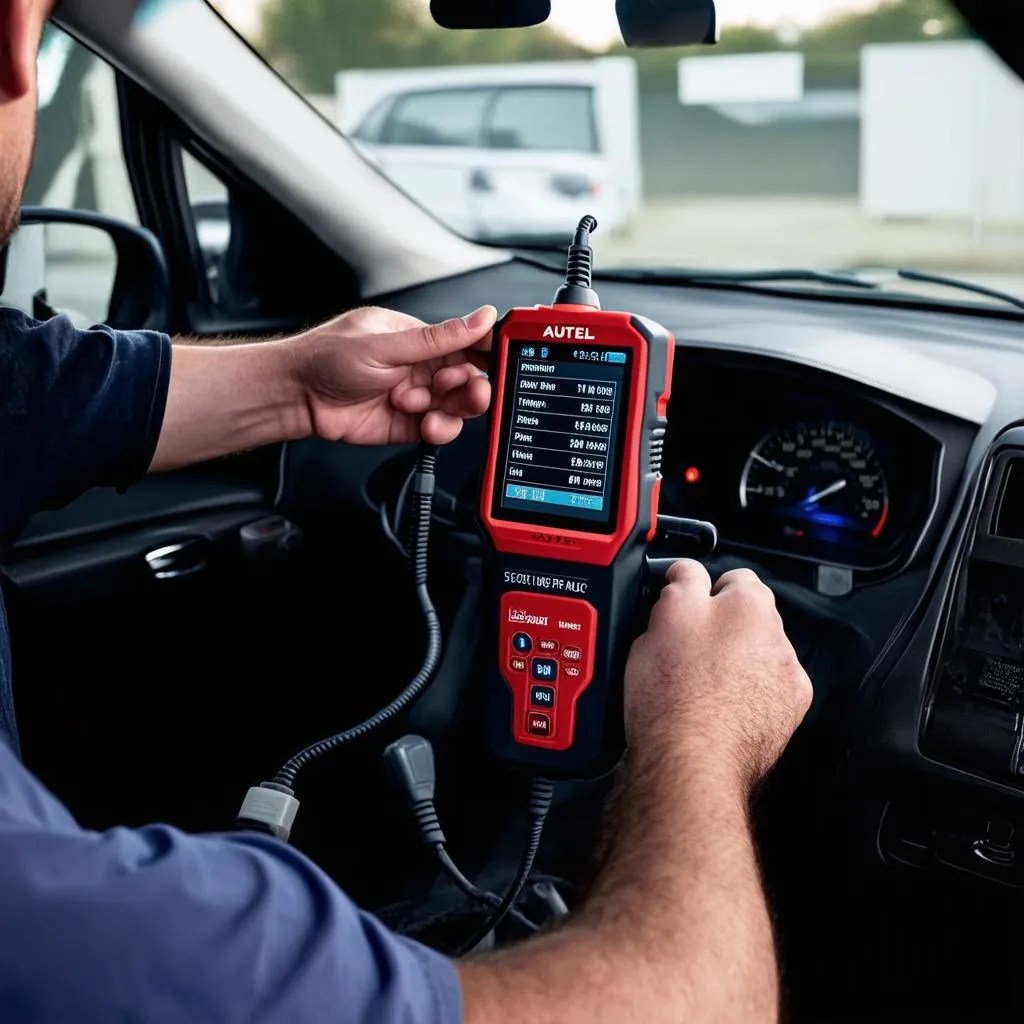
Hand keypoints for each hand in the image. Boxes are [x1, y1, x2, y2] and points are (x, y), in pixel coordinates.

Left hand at [294, 305, 496, 444]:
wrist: (295, 397)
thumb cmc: (326, 358)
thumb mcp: (387, 344)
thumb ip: (438, 337)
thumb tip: (480, 317)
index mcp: (417, 337)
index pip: (465, 341)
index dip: (486, 351)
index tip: (500, 361)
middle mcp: (419, 367)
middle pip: (467, 378)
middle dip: (470, 385)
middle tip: (462, 387)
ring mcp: (415, 397)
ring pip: (457, 406)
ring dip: (451, 408)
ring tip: (426, 405)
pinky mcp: (408, 425)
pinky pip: (439, 429)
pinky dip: (439, 429)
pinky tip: (426, 423)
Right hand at [624, 562, 811, 791]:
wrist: (692, 761)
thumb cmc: (676, 694)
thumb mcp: (663, 616)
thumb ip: (682, 581)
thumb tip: (687, 571)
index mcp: (750, 604)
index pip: (731, 578)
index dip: (700, 593)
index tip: (683, 611)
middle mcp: (778, 639)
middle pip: (745, 621)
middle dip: (718, 631)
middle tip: (681, 652)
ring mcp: (785, 680)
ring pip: (754, 659)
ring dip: (732, 665)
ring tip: (696, 686)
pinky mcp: (784, 716)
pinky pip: (763, 693)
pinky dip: (744, 697)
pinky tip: (716, 708)